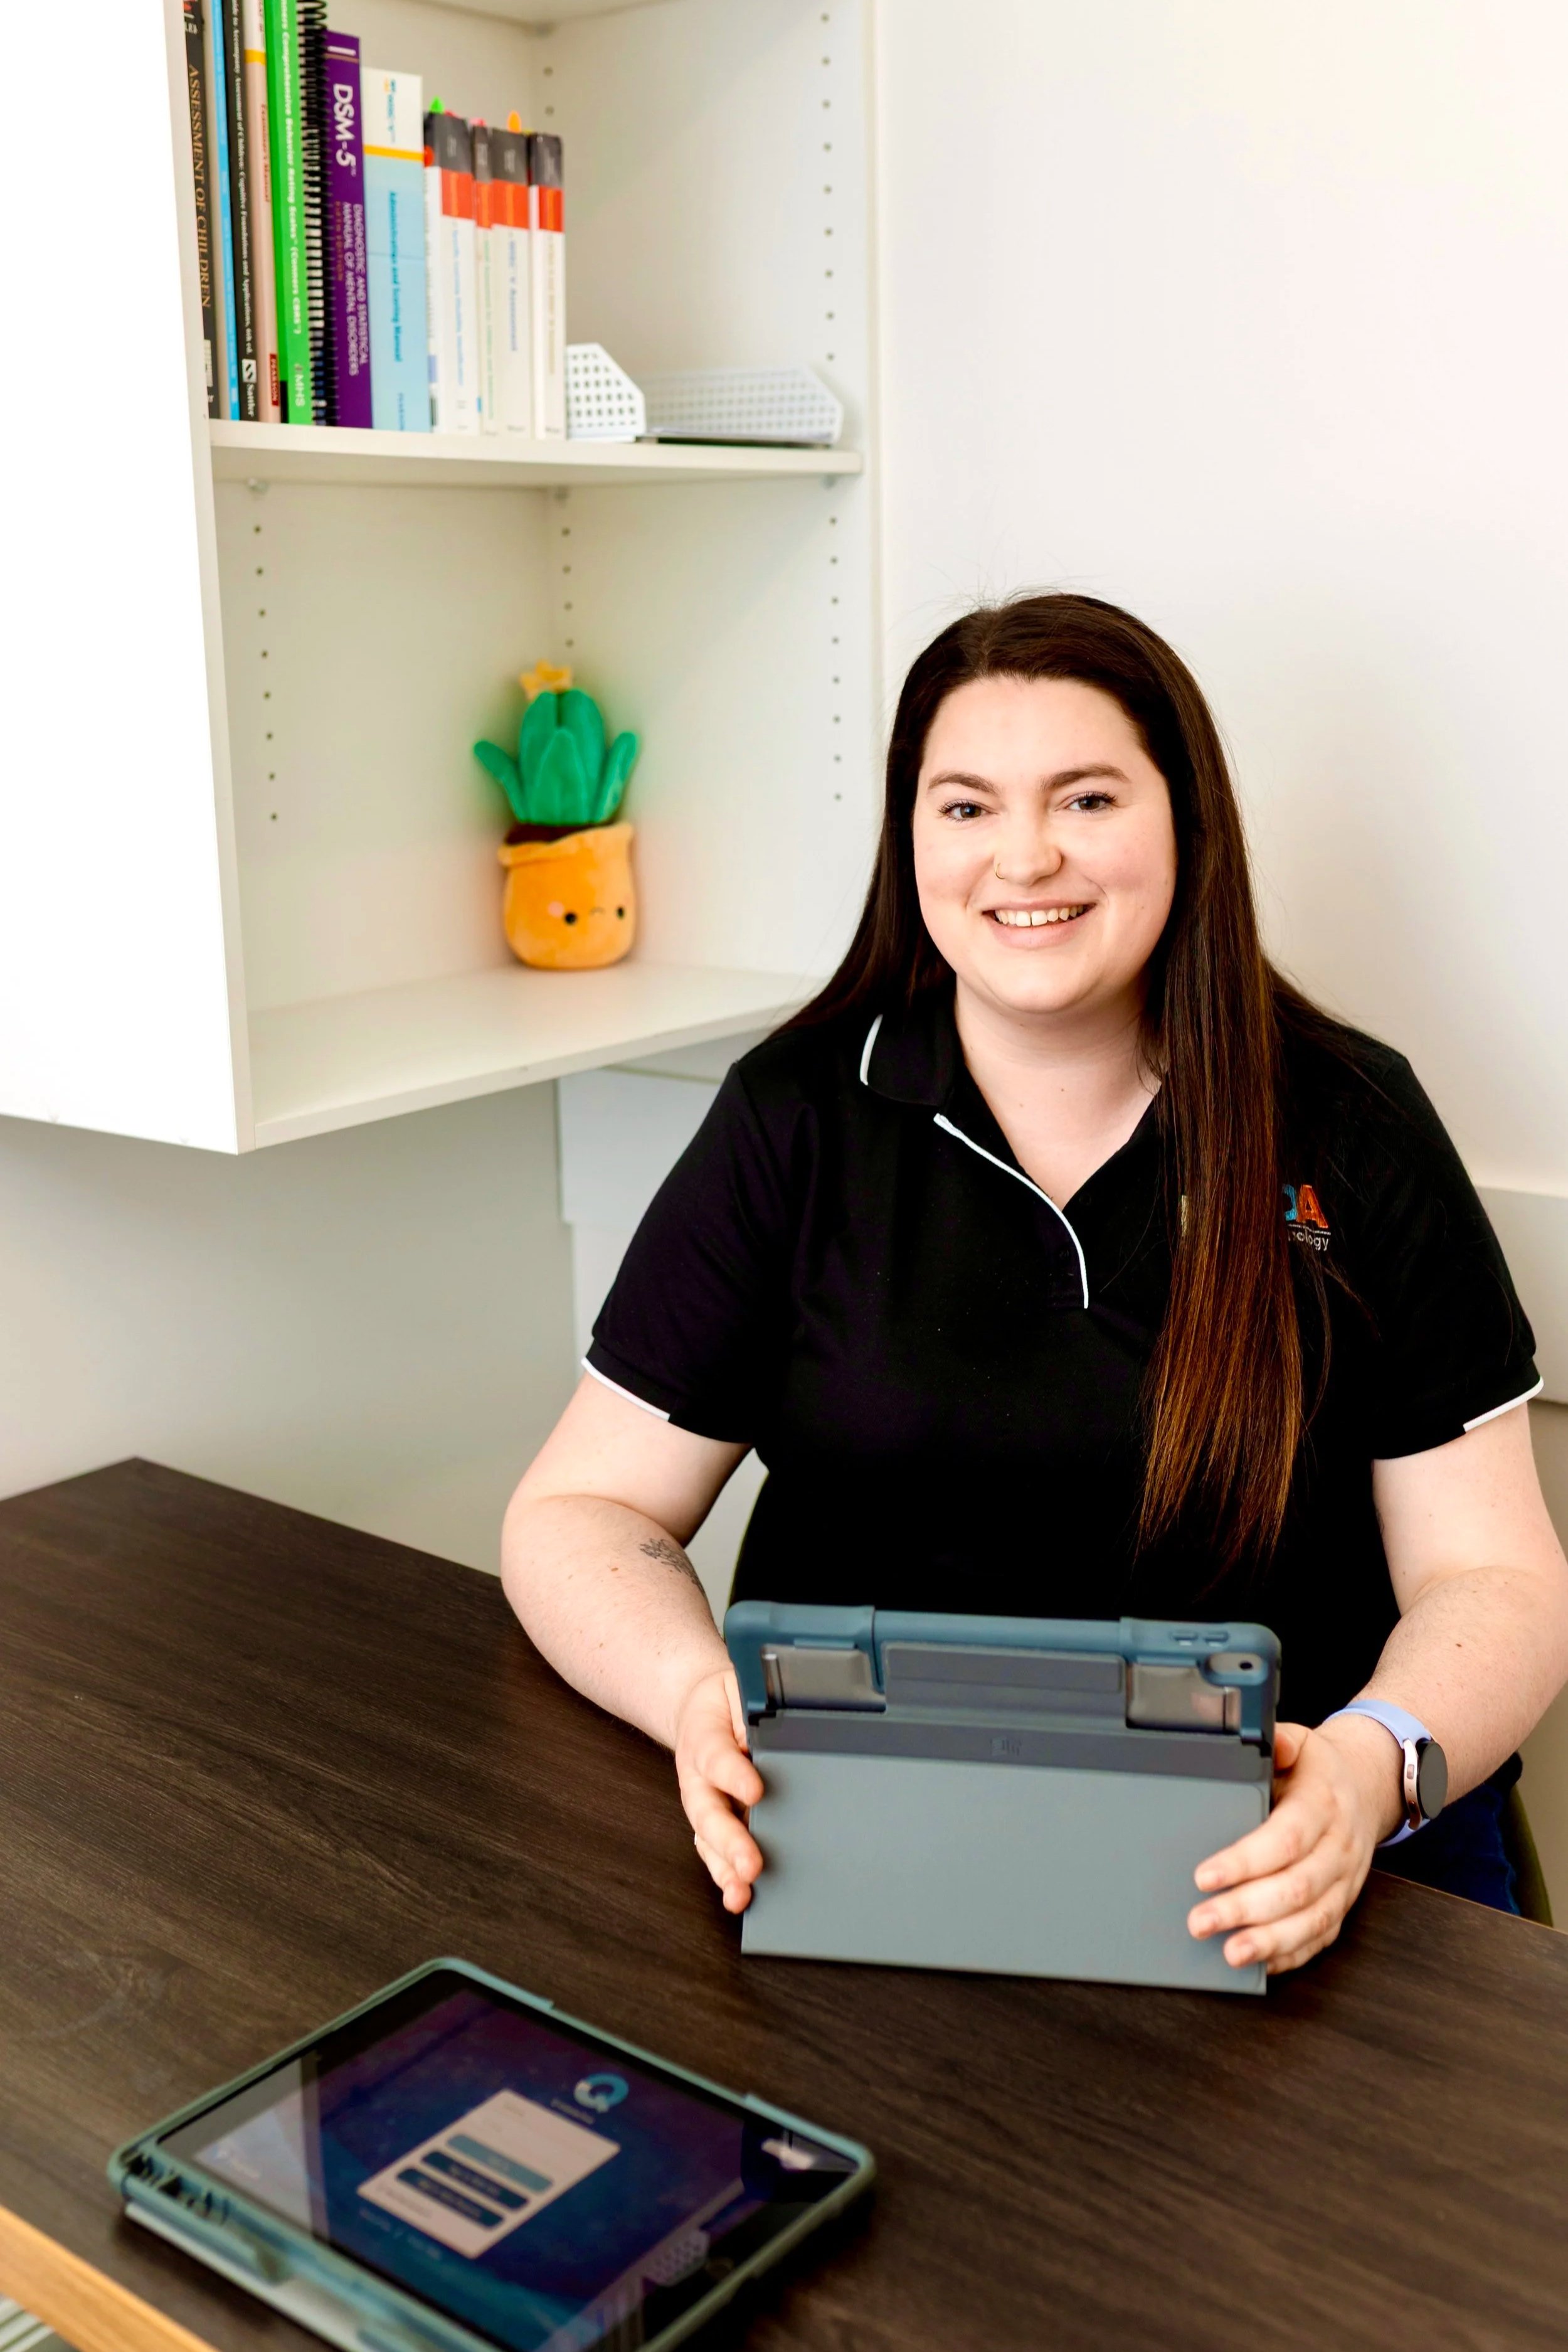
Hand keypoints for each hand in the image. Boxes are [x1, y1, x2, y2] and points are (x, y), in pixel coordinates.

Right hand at [673, 1666, 763, 1914]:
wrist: (699, 1707)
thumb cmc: (725, 1700)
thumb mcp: (740, 1688)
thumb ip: (752, 1709)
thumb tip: (772, 1731)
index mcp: (704, 1738)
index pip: (716, 1757)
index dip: (733, 1774)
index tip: (755, 1791)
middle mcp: (698, 1778)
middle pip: (709, 1812)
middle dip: (730, 1840)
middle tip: (752, 1862)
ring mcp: (704, 1805)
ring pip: (708, 1841)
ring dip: (725, 1868)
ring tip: (742, 1890)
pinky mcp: (713, 1825)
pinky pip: (715, 1854)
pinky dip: (726, 1878)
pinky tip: (740, 1896)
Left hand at [1187, 1715, 1403, 1974]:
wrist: (1366, 1787)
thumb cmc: (1319, 1770)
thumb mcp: (1300, 1742)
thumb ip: (1278, 1742)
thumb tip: (1265, 1742)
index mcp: (1324, 1804)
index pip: (1285, 1839)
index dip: (1245, 1861)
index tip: (1204, 1876)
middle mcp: (1340, 1848)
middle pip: (1296, 1887)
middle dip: (1246, 1909)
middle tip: (1201, 1921)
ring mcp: (1346, 1881)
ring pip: (1312, 1920)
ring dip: (1269, 1941)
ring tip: (1230, 1953)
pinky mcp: (1343, 1904)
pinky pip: (1321, 1937)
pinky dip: (1291, 1953)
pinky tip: (1260, 1962)